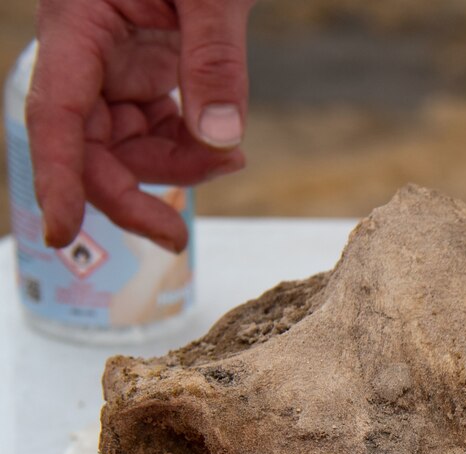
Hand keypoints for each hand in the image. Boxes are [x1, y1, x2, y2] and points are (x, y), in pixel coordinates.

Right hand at [27, 0, 255, 252]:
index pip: (56, 115)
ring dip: (172, 167)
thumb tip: (222, 142)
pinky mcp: (141, 73)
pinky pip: (151, 129)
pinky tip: (224, 149)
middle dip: (127, 193)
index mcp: (77, 26)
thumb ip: (216, 61)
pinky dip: (186, 149)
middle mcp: (83, 52)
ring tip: (230, 160)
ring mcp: (110, 65)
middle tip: (176, 237)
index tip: (60, 231)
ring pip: (122, 145)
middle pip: (85, 144)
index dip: (56, 176)